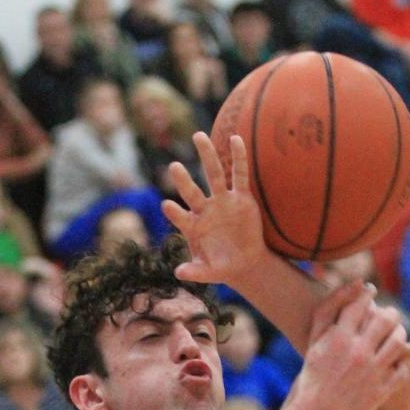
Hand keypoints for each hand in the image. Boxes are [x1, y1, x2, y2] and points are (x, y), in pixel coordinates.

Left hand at [161, 132, 266, 285]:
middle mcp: (205, 209)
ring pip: (214, 175)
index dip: (174, 212)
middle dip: (183, 180)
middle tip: (173, 166)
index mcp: (194, 226)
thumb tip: (178, 273)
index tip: (166, 205)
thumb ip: (194, 272)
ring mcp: (223, 201)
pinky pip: (240, 175)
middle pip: (192, 191)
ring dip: (207, 156)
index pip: (181, 217)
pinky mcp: (241, 197)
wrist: (243, 262)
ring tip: (198, 136)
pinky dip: (239, 158)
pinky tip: (235, 139)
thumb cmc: (221, 266)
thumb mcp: (209, 273)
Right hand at [296, 282, 409, 409]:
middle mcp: (357, 353)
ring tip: (394, 335)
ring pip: (398, 341)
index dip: (367, 295)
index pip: (361, 304)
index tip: (370, 293)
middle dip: (389, 314)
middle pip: (386, 319)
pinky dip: (400, 363)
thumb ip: (329, 310)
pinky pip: (401, 369)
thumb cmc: (311, 377)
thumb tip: (355, 282)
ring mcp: (372, 372)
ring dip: (399, 335)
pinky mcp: (381, 391)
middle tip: (388, 315)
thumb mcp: (314, 342)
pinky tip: (392, 362)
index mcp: (339, 339)